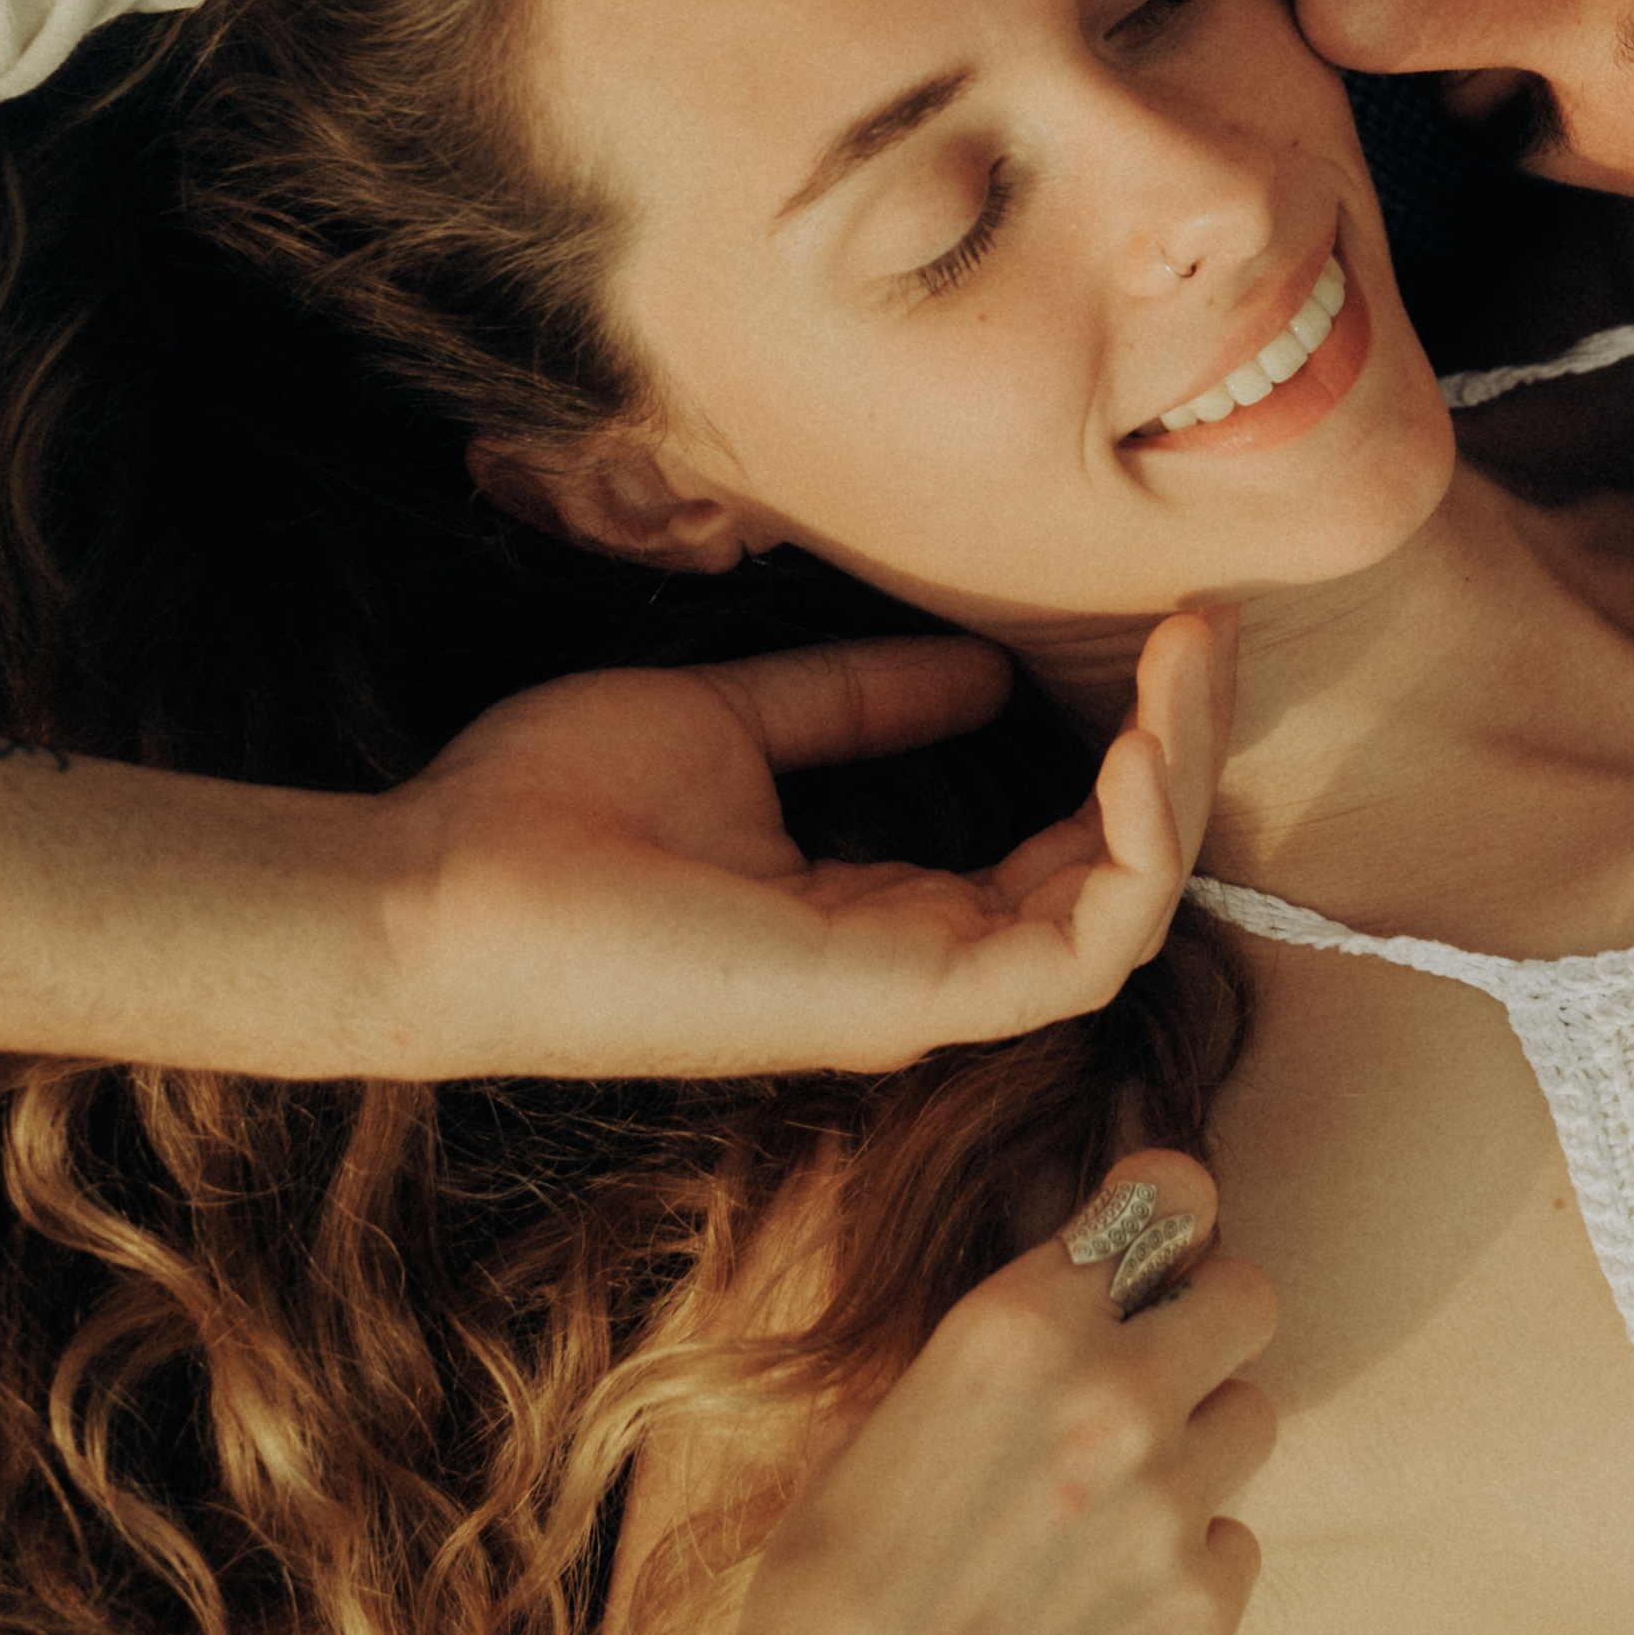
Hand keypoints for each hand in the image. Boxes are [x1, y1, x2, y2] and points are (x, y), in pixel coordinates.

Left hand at [371, 614, 1234, 1079]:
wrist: (426, 891)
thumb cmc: (543, 817)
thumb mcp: (729, 723)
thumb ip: (852, 702)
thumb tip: (978, 669)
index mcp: (875, 911)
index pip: (1060, 851)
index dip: (1130, 745)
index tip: (1160, 630)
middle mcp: (913, 965)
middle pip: (1112, 878)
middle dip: (1184, 751)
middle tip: (1207, 630)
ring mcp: (910, 994)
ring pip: (1119, 915)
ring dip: (1179, 787)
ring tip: (1188, 666)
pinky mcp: (894, 1004)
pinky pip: (1075, 955)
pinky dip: (1133, 854)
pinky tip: (1137, 748)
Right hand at [686, 1150, 1274, 1634]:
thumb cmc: (833, 1580)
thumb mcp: (894, 1406)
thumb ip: (1011, 1336)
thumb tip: (1091, 1285)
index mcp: (1021, 1322)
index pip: (1174, 1197)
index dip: (1176, 1215)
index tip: (1169, 1241)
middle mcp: (1114, 1395)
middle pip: (1248, 1297)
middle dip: (1207, 1324)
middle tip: (1163, 1369)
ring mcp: (1169, 1506)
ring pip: (1250, 1418)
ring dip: (1198, 1445)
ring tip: (1112, 1504)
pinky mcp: (1202, 1609)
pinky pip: (1237, 1539)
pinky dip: (1190, 1559)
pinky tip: (1107, 1597)